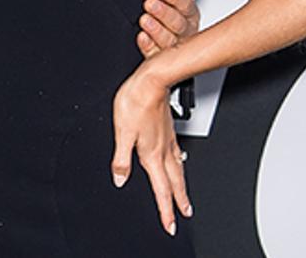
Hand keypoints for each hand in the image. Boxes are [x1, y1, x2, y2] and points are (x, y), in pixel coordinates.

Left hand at [111, 65, 192, 235]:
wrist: (152, 80)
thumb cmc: (135, 102)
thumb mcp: (121, 132)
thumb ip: (120, 159)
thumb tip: (119, 179)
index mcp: (151, 153)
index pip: (160, 189)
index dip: (165, 209)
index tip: (170, 224)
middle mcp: (163, 149)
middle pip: (173, 182)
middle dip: (179, 201)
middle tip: (185, 215)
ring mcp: (169, 139)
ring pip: (178, 169)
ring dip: (181, 186)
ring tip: (185, 197)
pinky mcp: (169, 129)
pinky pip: (177, 155)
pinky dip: (179, 166)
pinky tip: (178, 163)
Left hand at [136, 0, 208, 58]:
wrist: (173, 43)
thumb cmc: (177, 16)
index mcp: (190, 15)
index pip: (186, 5)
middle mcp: (185, 31)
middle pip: (178, 24)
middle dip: (164, 13)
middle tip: (150, 4)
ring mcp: (174, 46)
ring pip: (168, 40)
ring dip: (156, 30)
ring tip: (145, 20)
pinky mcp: (160, 57)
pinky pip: (154, 54)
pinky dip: (147, 45)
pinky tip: (142, 37)